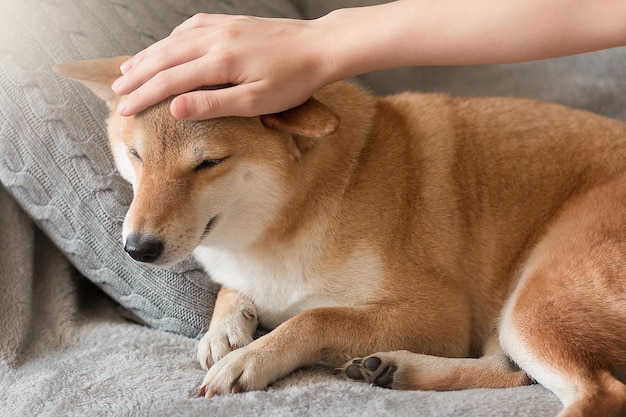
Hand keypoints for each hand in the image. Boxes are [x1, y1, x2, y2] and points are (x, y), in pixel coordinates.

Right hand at [112, 13, 331, 119]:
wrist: (319, 47)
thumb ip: (213, 105)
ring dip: (149, 56)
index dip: (144, 96)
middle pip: (164, 58)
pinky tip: (166, 47)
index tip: (125, 109)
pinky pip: (191, 28)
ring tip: (129, 70)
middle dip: (137, 76)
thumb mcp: (255, 102)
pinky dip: (171, 40)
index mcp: (220, 61)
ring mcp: (222, 27)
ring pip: (173, 41)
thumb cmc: (293, 80)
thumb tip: (175, 109)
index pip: (170, 80)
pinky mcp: (230, 23)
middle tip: (117, 92)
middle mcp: (215, 38)